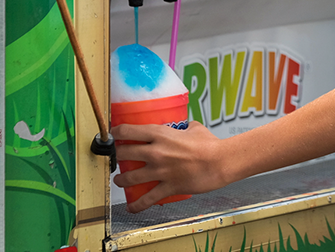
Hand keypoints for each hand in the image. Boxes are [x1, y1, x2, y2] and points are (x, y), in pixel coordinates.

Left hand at [112, 121, 229, 212]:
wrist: (220, 162)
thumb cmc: (210, 145)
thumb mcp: (196, 128)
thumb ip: (186, 127)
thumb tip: (186, 126)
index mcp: (161, 134)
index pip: (128, 131)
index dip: (116, 133)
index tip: (114, 135)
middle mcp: (156, 151)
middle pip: (124, 153)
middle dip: (117, 157)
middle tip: (118, 159)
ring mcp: (160, 170)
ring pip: (129, 177)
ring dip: (121, 180)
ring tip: (120, 181)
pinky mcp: (167, 187)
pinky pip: (147, 199)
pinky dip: (136, 205)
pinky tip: (132, 206)